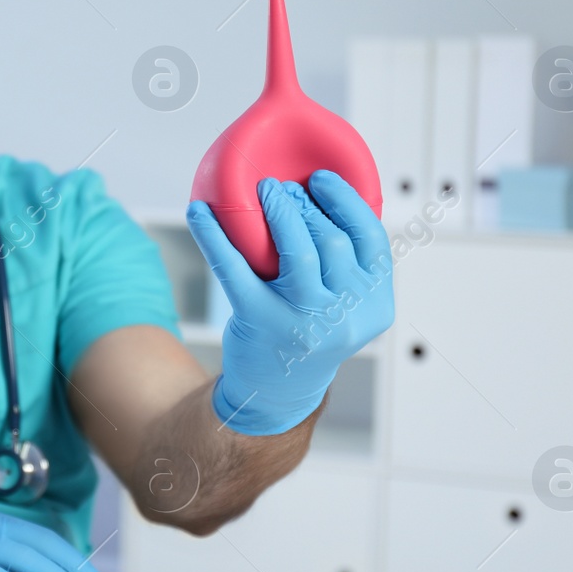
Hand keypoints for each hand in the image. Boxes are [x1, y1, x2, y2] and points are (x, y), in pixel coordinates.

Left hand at [187, 169, 393, 434]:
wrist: (275, 392)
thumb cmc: (309, 332)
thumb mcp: (344, 306)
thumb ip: (346, 265)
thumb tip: (321, 194)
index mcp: (374, 304)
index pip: (370, 240)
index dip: (346, 202)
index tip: (321, 179)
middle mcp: (345, 315)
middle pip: (331, 241)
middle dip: (305, 206)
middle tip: (280, 188)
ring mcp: (304, 320)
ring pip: (297, 250)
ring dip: (277, 212)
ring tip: (261, 192)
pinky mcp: (260, 321)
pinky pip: (235, 268)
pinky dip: (214, 235)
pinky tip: (198, 212)